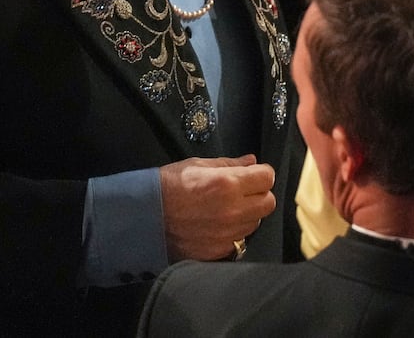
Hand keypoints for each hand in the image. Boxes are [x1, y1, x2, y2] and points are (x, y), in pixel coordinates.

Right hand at [160, 154, 275, 261]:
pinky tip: (217, 225)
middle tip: (243, 191)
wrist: (145, 217)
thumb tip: (252, 162)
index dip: (261, 174)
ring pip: (255, 222)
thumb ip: (229, 164)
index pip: (268, 177)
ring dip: (247, 214)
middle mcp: (233, 210)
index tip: (253, 175)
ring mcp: (227, 234)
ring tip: (226, 209)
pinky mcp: (220, 251)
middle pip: (268, 202)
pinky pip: (239, 240)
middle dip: (259, 194)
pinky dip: (233, 233)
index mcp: (228, 183)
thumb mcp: (197, 165)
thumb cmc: (168, 186)